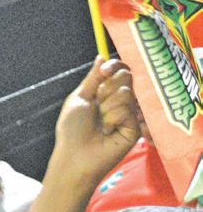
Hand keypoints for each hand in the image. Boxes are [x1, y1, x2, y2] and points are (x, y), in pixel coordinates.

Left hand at [51, 57, 141, 184]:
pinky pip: (128, 109)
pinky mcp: (137, 125)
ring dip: (107, 106)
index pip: (120, 70)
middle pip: (126, 76)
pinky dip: (114, 118)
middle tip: (97, 104)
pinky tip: (109, 130)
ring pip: (126, 92)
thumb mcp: (80, 98)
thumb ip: (93, 77)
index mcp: (106, 92)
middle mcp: (121, 100)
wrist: (76, 155)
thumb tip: (101, 56)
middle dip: (107, 88)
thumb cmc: (72, 128)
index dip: (115, 66)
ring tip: (101, 122)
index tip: (105, 71)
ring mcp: (131, 112)